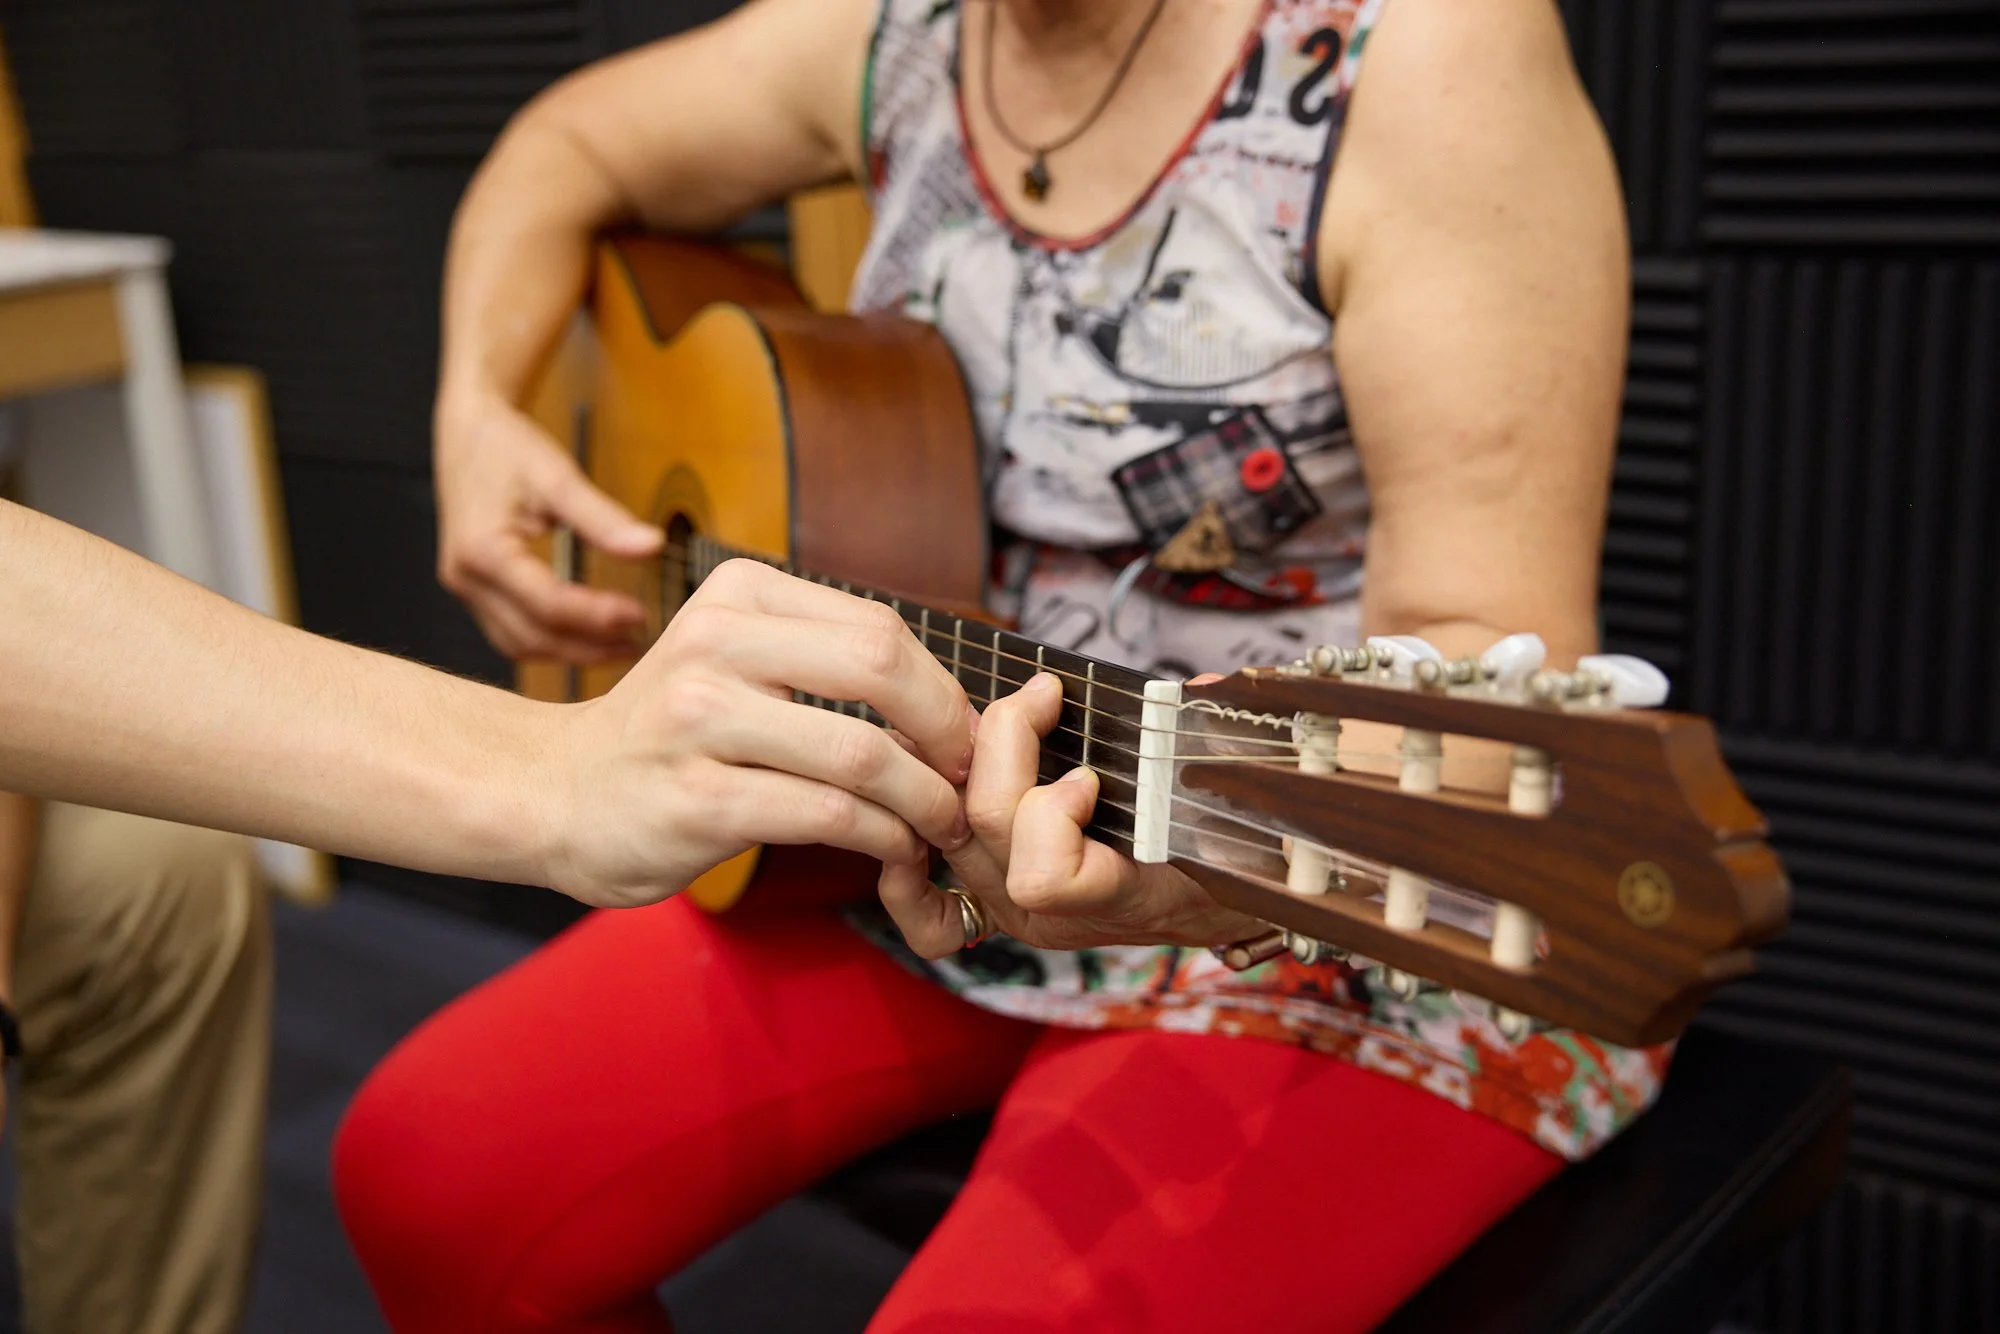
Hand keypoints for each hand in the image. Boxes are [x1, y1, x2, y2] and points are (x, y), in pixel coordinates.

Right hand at [435, 388, 663, 662]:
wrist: (468, 433)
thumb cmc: (508, 448)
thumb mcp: (558, 476)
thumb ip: (603, 518)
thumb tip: (652, 547)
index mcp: (482, 550)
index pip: (548, 603)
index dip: (597, 615)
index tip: (640, 614)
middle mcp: (466, 578)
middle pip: (533, 636)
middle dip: (588, 646)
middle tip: (640, 642)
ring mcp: (465, 589)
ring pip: (519, 644)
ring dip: (571, 654)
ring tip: (622, 647)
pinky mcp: (475, 591)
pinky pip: (511, 633)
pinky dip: (551, 642)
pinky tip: (588, 638)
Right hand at [532, 559, 975, 909]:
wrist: (554, 792)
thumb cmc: (671, 734)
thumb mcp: (735, 659)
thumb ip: (825, 658)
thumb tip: (952, 699)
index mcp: (738, 594)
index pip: (880, 628)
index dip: (944, 687)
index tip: (966, 735)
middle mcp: (714, 643)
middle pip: (880, 667)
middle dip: (947, 731)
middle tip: (968, 777)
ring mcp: (699, 722)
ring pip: (861, 754)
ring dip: (924, 799)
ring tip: (940, 823)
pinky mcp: (696, 801)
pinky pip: (826, 816)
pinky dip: (882, 838)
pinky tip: (894, 849)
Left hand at [876, 673, 1262, 957]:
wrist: (1221, 899)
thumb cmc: (1235, 850)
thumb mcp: (1241, 803)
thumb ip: (1222, 747)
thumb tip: (1204, 693)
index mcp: (1119, 896)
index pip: (1043, 877)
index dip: (1054, 814)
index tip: (1089, 775)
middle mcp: (1052, 913)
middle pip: (986, 826)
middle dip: (1005, 740)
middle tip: (1043, 694)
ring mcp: (1012, 908)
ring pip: (952, 828)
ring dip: (966, 760)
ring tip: (1000, 714)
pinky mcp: (989, 899)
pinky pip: (926, 900)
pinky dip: (915, 849)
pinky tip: (933, 790)